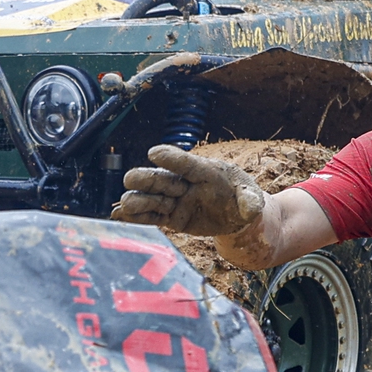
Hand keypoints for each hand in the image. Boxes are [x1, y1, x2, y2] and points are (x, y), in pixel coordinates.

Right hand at [109, 146, 267, 236]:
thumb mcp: (252, 199)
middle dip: (147, 178)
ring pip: (154, 199)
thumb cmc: (243, 199)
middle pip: (164, 179)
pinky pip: (152, 217)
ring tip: (124, 202)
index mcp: (207, 171)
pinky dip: (136, 217)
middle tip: (131, 178)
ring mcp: (177, 200)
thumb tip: (250, 206)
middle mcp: (187, 183)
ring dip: (139, 200)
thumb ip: (250, 200)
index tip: (154, 153)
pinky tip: (118, 216)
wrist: (237, 215)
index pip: (187, 163)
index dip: (171, 158)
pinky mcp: (172, 217)